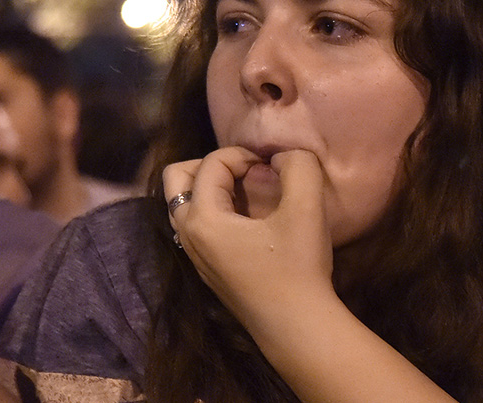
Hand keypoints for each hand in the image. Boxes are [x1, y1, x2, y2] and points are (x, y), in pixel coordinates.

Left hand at [164, 147, 334, 328]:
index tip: (270, 167)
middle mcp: (187, 235)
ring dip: (208, 187)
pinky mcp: (206, 270)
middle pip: (176, 178)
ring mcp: (193, 256)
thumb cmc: (297, 267)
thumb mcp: (306, 208)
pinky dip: (212, 210)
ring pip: (182, 203)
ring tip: (245, 192)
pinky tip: (246, 220)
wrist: (297, 328)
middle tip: (244, 172)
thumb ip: (297, 166)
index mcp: (202, 219)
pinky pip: (194, 225)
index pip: (210, 164)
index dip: (242, 154)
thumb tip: (280, 156)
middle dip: (209, 164)